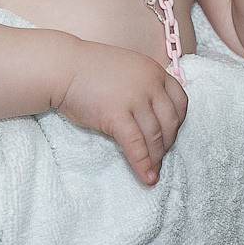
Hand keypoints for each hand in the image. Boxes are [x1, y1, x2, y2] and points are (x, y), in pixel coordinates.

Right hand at [56, 41, 188, 185]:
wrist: (62, 67)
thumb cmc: (89, 70)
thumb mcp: (127, 70)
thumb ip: (143, 87)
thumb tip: (152, 118)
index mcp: (154, 71)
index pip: (181, 101)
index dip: (179, 123)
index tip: (171, 135)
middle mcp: (150, 83)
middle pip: (170, 121)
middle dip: (168, 144)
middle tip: (160, 157)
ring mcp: (135, 98)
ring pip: (155, 136)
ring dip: (156, 158)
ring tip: (153, 173)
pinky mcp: (116, 114)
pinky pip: (136, 144)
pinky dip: (143, 163)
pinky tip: (146, 177)